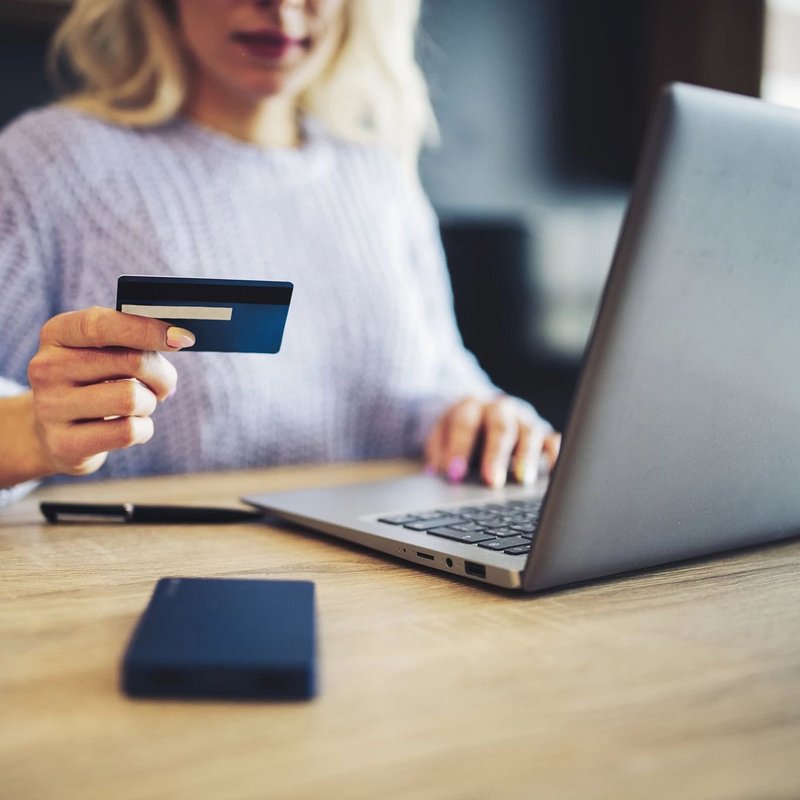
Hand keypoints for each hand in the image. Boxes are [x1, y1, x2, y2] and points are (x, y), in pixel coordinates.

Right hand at [27, 307, 194, 476]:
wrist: (52, 433)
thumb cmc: (91, 382)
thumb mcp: (99, 352)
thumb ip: (131, 339)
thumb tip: (177, 338)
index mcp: (56, 334)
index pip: (102, 325)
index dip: (147, 329)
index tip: (181, 338)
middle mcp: (46, 368)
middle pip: (131, 361)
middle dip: (161, 374)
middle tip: (163, 384)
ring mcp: (51, 408)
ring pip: (132, 399)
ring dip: (150, 403)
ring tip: (139, 405)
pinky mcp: (64, 444)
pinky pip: (128, 431)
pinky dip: (143, 428)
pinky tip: (130, 426)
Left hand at [424, 395, 560, 487]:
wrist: (481, 411)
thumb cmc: (462, 429)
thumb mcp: (442, 434)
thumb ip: (438, 451)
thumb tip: (436, 473)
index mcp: (472, 405)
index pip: (465, 423)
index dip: (459, 448)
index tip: (454, 473)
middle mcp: (501, 408)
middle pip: (500, 426)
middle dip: (496, 454)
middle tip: (492, 479)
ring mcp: (524, 419)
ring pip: (530, 432)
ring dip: (527, 456)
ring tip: (523, 479)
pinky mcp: (543, 433)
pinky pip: (554, 441)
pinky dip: (556, 455)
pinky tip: (553, 472)